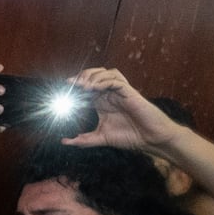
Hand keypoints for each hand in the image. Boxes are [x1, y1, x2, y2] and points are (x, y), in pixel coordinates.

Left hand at [62, 66, 179, 151]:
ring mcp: (120, 92)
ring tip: (83, 86)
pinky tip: (94, 88)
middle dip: (81, 77)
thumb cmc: (130, 137)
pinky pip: (116, 80)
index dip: (74, 86)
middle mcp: (110, 94)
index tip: (63, 89)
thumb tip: (64, 142)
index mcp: (102, 102)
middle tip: (71, 85)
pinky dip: (104, 81)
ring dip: (92, 76)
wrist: (150, 140)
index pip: (86, 87)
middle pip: (94, 75)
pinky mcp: (130, 92)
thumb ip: (83, 140)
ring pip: (106, 72)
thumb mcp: (101, 138)